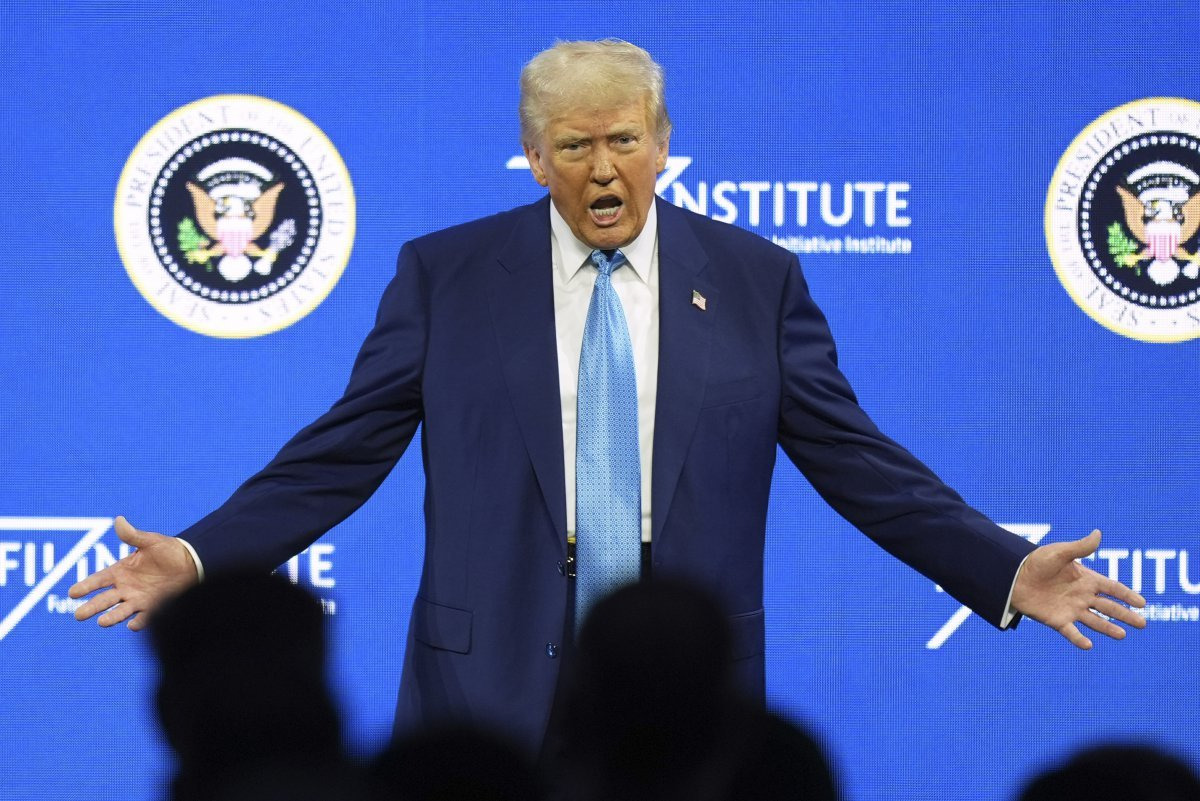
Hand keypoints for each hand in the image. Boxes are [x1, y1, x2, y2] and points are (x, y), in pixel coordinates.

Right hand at [68, 516, 198, 630]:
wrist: (193, 562)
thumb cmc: (169, 550)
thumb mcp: (150, 541)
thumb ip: (133, 535)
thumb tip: (118, 520)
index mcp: (121, 571)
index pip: (99, 580)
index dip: (86, 586)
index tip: (72, 593)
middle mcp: (126, 588)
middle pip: (104, 600)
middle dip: (91, 607)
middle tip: (78, 616)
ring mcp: (139, 599)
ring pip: (120, 611)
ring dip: (111, 617)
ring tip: (101, 622)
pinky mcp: (154, 606)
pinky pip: (144, 617)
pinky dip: (138, 622)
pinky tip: (132, 625)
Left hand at [1011, 529, 1146, 648]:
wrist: (1011, 576)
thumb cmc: (1035, 562)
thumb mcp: (1059, 553)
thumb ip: (1079, 547)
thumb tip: (1098, 533)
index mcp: (1086, 579)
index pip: (1112, 588)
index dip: (1127, 595)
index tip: (1142, 603)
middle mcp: (1082, 596)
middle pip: (1109, 607)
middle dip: (1125, 615)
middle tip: (1142, 624)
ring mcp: (1070, 609)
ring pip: (1095, 621)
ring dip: (1108, 628)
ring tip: (1122, 635)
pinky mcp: (1057, 620)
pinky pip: (1071, 632)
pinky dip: (1079, 639)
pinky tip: (1088, 645)